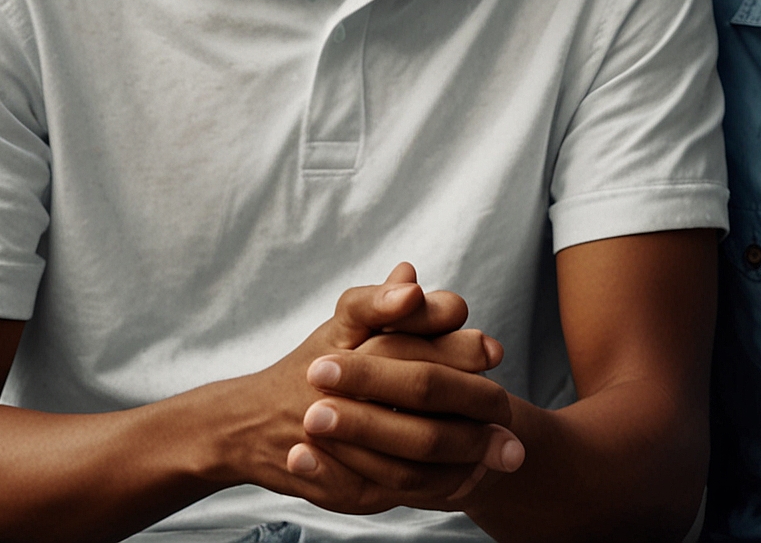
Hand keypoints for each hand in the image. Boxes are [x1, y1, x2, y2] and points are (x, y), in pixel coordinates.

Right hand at [232, 263, 521, 512]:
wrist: (250, 426)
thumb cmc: (312, 367)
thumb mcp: (342, 326)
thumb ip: (380, 302)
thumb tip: (410, 274)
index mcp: (345, 340)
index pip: (408, 332)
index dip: (454, 340)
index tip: (493, 350)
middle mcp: (339, 385)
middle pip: (419, 385)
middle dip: (472, 395)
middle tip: (509, 405)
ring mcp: (340, 435)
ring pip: (415, 443)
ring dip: (467, 447)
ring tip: (504, 450)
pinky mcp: (342, 481)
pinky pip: (400, 486)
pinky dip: (441, 484)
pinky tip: (472, 478)